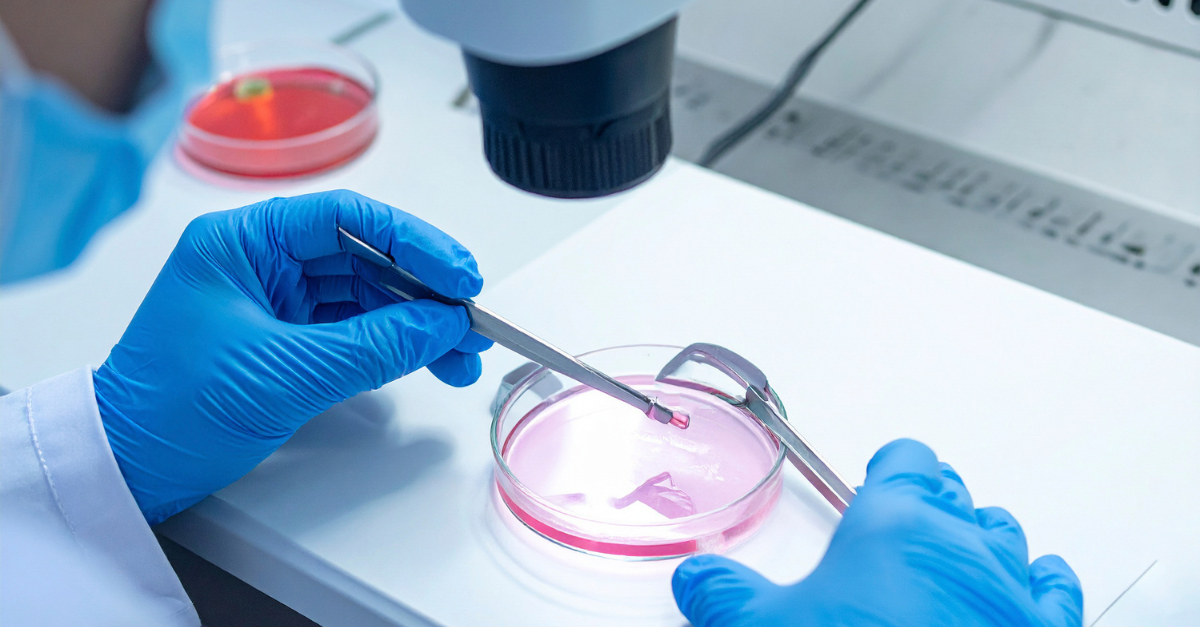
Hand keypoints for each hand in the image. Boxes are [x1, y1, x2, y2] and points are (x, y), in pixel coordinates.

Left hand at [94, 190, 491, 523]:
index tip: (459, 275)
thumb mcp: (281, 373)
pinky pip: (357, 331)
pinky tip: (430, 360)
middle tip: (472, 318)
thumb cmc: (168, 410)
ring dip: (419, 323)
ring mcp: (277, 301)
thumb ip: (372, 346)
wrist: (129, 468)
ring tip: (463, 353)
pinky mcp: (289, 340)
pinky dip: (396, 346)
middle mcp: (263, 261)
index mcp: (243, 241)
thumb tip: (442, 326)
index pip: (347, 219)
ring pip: (368, 296)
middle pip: (366, 257)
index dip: (414, 242)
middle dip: (425, 289)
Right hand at [672, 439, 1082, 626]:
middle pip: (953, 491)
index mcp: (896, 521)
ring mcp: (1008, 585)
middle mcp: (960, 542)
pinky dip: (1041, 579)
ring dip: (979, 535)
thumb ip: (726, 596)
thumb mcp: (768, 626)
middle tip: (903, 521)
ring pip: (1004, 530)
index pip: (906, 459)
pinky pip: (1055, 584)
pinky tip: (1028, 584)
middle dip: (930, 500)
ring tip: (952, 552)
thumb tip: (697, 581)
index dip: (890, 467)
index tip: (876, 478)